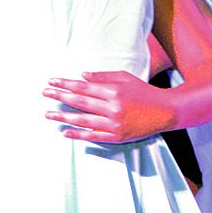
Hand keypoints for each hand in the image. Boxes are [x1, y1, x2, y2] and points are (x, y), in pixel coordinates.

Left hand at [43, 70, 174, 143]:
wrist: (166, 112)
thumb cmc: (145, 92)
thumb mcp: (125, 78)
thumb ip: (103, 77)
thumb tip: (82, 76)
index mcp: (114, 91)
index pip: (84, 87)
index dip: (66, 84)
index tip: (51, 82)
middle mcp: (112, 108)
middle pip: (80, 102)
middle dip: (60, 97)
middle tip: (45, 93)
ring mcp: (114, 124)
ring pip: (83, 120)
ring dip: (63, 117)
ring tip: (48, 114)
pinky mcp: (117, 136)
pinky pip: (93, 136)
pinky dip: (78, 135)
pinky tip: (65, 132)